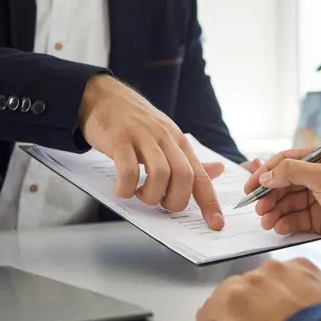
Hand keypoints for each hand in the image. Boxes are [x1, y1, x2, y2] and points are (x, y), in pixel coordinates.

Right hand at [80, 75, 223, 228]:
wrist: (103, 96)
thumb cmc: (135, 122)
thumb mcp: (166, 136)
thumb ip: (188, 158)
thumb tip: (217, 171)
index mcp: (179, 142)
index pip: (200, 176)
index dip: (209, 203)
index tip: (216, 224)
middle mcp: (166, 138)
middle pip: (184, 177)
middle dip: (174, 201)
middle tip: (160, 204)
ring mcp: (143, 137)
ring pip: (160, 175)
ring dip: (150, 195)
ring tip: (139, 194)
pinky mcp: (120, 139)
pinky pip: (129, 169)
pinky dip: (126, 187)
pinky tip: (121, 189)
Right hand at [243, 149, 320, 254]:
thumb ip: (292, 173)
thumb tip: (266, 176)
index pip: (286, 162)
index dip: (266, 173)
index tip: (250, 187)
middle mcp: (318, 178)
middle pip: (284, 184)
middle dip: (269, 196)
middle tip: (258, 208)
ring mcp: (319, 200)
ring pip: (288, 204)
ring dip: (275, 212)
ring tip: (266, 221)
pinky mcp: (320, 220)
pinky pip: (296, 220)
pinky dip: (285, 224)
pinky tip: (279, 228)